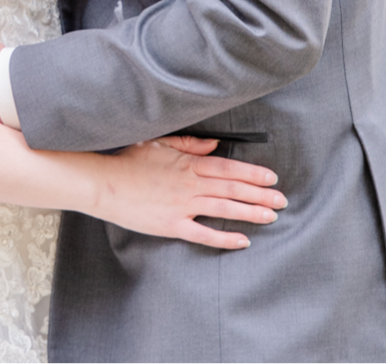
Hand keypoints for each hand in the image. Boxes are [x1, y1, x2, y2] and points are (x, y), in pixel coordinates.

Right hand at [95, 136, 287, 249]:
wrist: (104, 183)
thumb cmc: (128, 161)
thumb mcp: (158, 144)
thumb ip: (188, 145)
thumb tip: (213, 146)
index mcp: (188, 164)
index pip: (228, 167)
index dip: (252, 173)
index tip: (271, 178)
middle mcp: (190, 184)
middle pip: (232, 188)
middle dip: (260, 194)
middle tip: (281, 200)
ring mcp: (182, 205)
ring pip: (224, 208)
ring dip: (250, 212)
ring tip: (270, 216)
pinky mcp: (172, 225)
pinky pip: (203, 233)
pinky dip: (224, 237)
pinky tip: (242, 240)